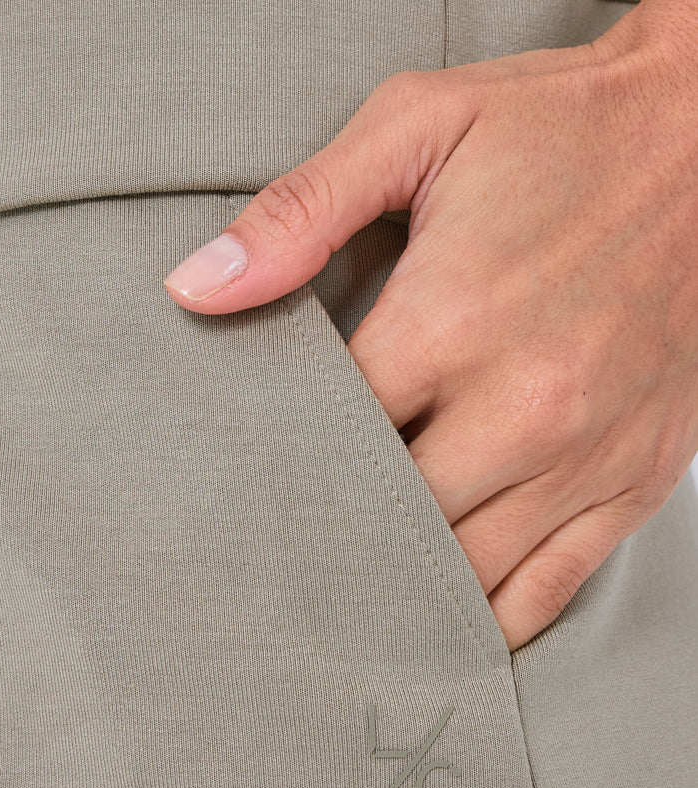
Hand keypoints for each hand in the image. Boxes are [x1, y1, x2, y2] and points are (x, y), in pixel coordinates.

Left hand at [165, 2, 697, 650]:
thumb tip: (196, 287)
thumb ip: (300, 213)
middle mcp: (522, 406)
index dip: (277, 466)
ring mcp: (584, 454)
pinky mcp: (632, 479)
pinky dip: (490, 618)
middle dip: (333, 532)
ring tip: (351, 584)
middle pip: (387, 522)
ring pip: (461, 574)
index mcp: (451, 321)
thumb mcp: (418, 128)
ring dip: (399, 585)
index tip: (248, 475)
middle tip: (290, 538)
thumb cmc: (561, 133)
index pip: (327, 441)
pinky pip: (550, 590)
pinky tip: (444, 615)